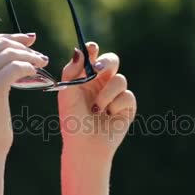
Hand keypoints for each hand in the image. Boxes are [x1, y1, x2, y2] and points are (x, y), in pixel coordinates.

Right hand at [0, 33, 48, 152]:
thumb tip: (22, 41)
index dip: (12, 37)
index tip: (30, 39)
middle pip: (1, 43)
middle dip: (23, 46)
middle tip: (39, 56)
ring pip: (10, 53)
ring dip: (30, 57)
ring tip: (41, 64)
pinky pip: (16, 67)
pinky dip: (29, 67)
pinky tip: (35, 73)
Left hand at [58, 42, 136, 159]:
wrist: (85, 145)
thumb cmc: (72, 121)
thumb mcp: (67, 94)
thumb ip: (71, 71)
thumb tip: (80, 50)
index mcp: (86, 78)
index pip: (92, 57)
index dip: (93, 50)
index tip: (91, 49)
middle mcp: (102, 83)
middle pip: (112, 61)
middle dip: (107, 62)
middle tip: (97, 69)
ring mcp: (115, 94)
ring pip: (120, 79)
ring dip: (106, 94)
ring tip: (97, 109)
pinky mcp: (127, 106)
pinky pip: (127, 96)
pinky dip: (116, 105)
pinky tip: (108, 115)